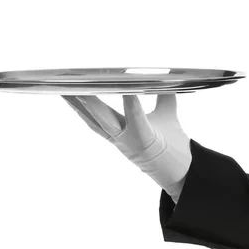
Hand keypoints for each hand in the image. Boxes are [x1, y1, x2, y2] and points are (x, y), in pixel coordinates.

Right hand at [62, 93, 191, 200]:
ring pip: (106, 121)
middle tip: (63, 86)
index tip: (67, 88)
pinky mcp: (146, 140)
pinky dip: (132, 107)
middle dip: (77, 103)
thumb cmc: (173, 145)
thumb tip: (166, 76)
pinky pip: (136, 122)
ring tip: (82, 88)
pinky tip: (128, 92)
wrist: (186, 173)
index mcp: (120, 132)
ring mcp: (131, 141)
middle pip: (93, 118)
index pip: (94, 117)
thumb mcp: (167, 114)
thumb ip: (164, 94)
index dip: (80, 104)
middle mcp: (121, 138)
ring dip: (93, 105)